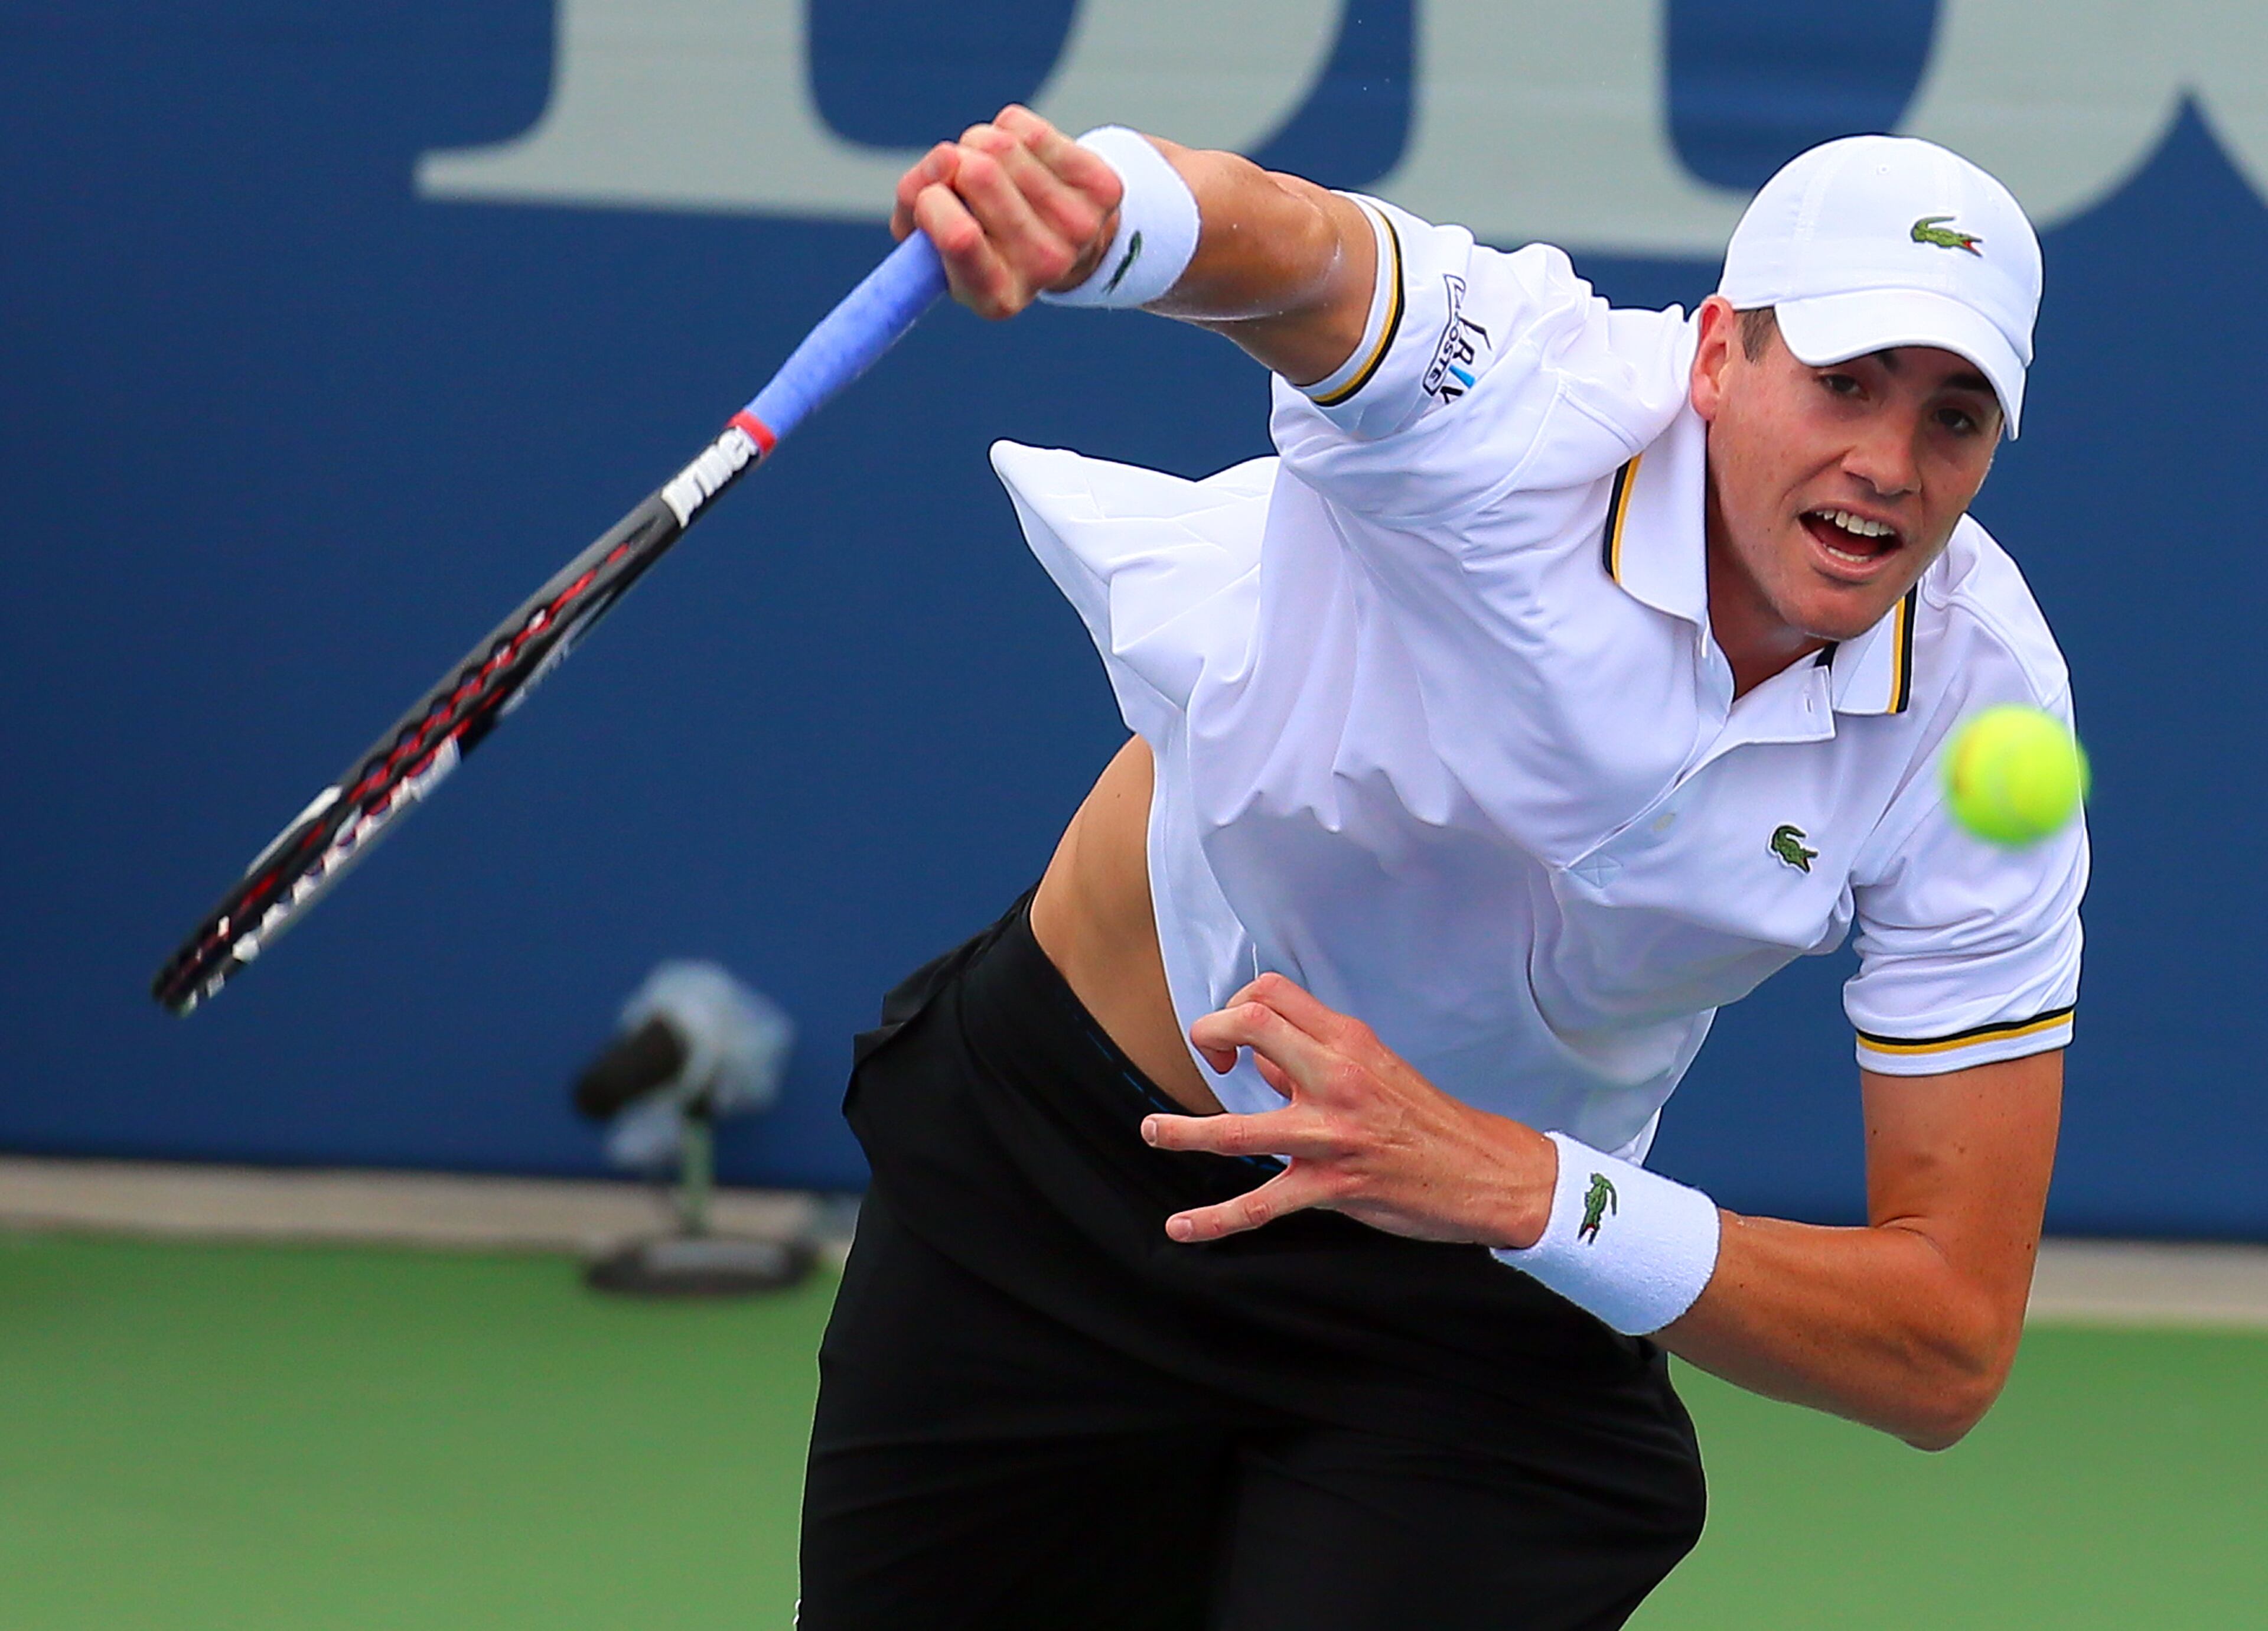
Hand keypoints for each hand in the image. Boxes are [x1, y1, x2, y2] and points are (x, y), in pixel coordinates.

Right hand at [890, 105, 1124, 319]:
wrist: (1062, 240)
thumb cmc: (983, 239)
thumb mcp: (935, 241)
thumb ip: (914, 212)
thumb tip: (933, 174)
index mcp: (996, 297)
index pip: (959, 238)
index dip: (931, 203)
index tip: (929, 198)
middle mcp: (1044, 268)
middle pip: (976, 173)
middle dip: (950, 163)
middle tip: (956, 177)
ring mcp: (1080, 228)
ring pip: (999, 145)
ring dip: (976, 143)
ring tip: (989, 169)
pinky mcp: (1103, 188)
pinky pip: (1025, 127)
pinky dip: (1008, 130)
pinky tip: (1020, 158)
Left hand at [1141, 973, 1559, 1247]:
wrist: (1488, 1172)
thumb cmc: (1429, 1121)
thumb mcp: (1377, 1069)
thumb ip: (1315, 1060)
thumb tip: (1259, 1062)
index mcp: (1348, 1041)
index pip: (1271, 994)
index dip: (1236, 1006)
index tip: (1234, 1038)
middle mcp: (1337, 1077)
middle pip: (1251, 1027)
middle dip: (1209, 1036)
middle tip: (1206, 1062)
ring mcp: (1332, 1134)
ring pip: (1238, 1127)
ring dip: (1182, 1131)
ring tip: (1153, 1131)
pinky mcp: (1333, 1186)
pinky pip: (1260, 1205)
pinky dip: (1214, 1219)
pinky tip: (1182, 1228)